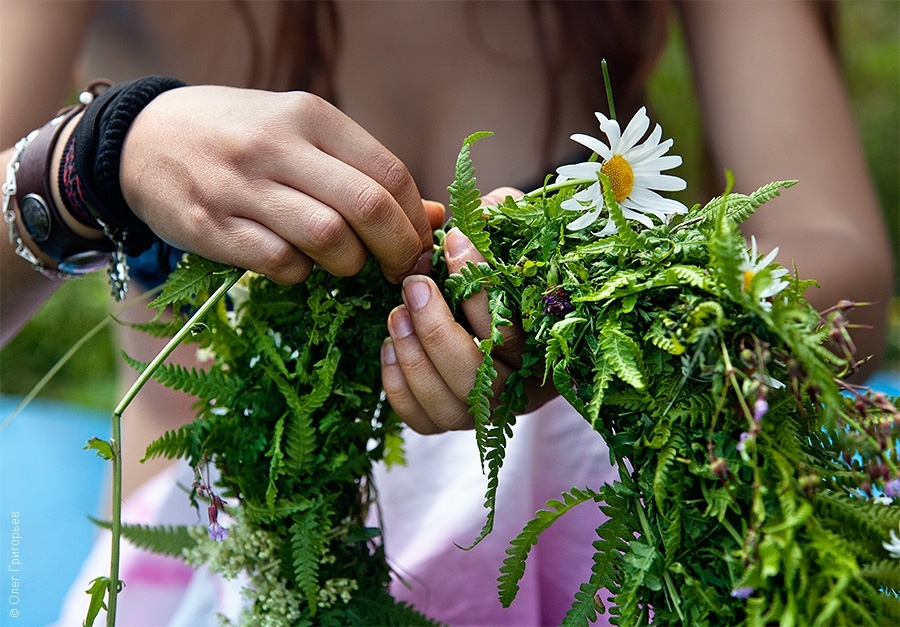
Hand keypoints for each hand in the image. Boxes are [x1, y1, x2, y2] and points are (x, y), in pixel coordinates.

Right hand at [121, 86, 434, 283]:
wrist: (143, 138)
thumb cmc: (241, 137)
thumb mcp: (302, 135)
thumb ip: (364, 172)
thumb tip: (434, 217)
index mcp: (309, 115)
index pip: (390, 172)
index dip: (416, 218)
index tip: (419, 243)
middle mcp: (277, 145)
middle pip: (368, 207)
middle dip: (398, 250)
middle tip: (399, 269)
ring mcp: (240, 186)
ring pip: (328, 239)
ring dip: (349, 263)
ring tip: (344, 262)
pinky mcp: (211, 226)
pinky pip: (281, 264)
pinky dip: (302, 273)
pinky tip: (297, 263)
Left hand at [381, 188, 557, 433]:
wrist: (501, 299)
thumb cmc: (509, 263)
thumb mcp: (513, 234)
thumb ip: (503, 220)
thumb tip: (479, 210)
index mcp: (549, 347)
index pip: (514, 330)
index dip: (481, 287)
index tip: (455, 242)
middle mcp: (522, 389)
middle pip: (479, 378)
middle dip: (438, 330)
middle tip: (413, 285)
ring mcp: (486, 411)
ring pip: (449, 405)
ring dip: (415, 358)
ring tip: (395, 313)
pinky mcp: (451, 419)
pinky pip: (423, 420)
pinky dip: (400, 387)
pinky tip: (390, 346)